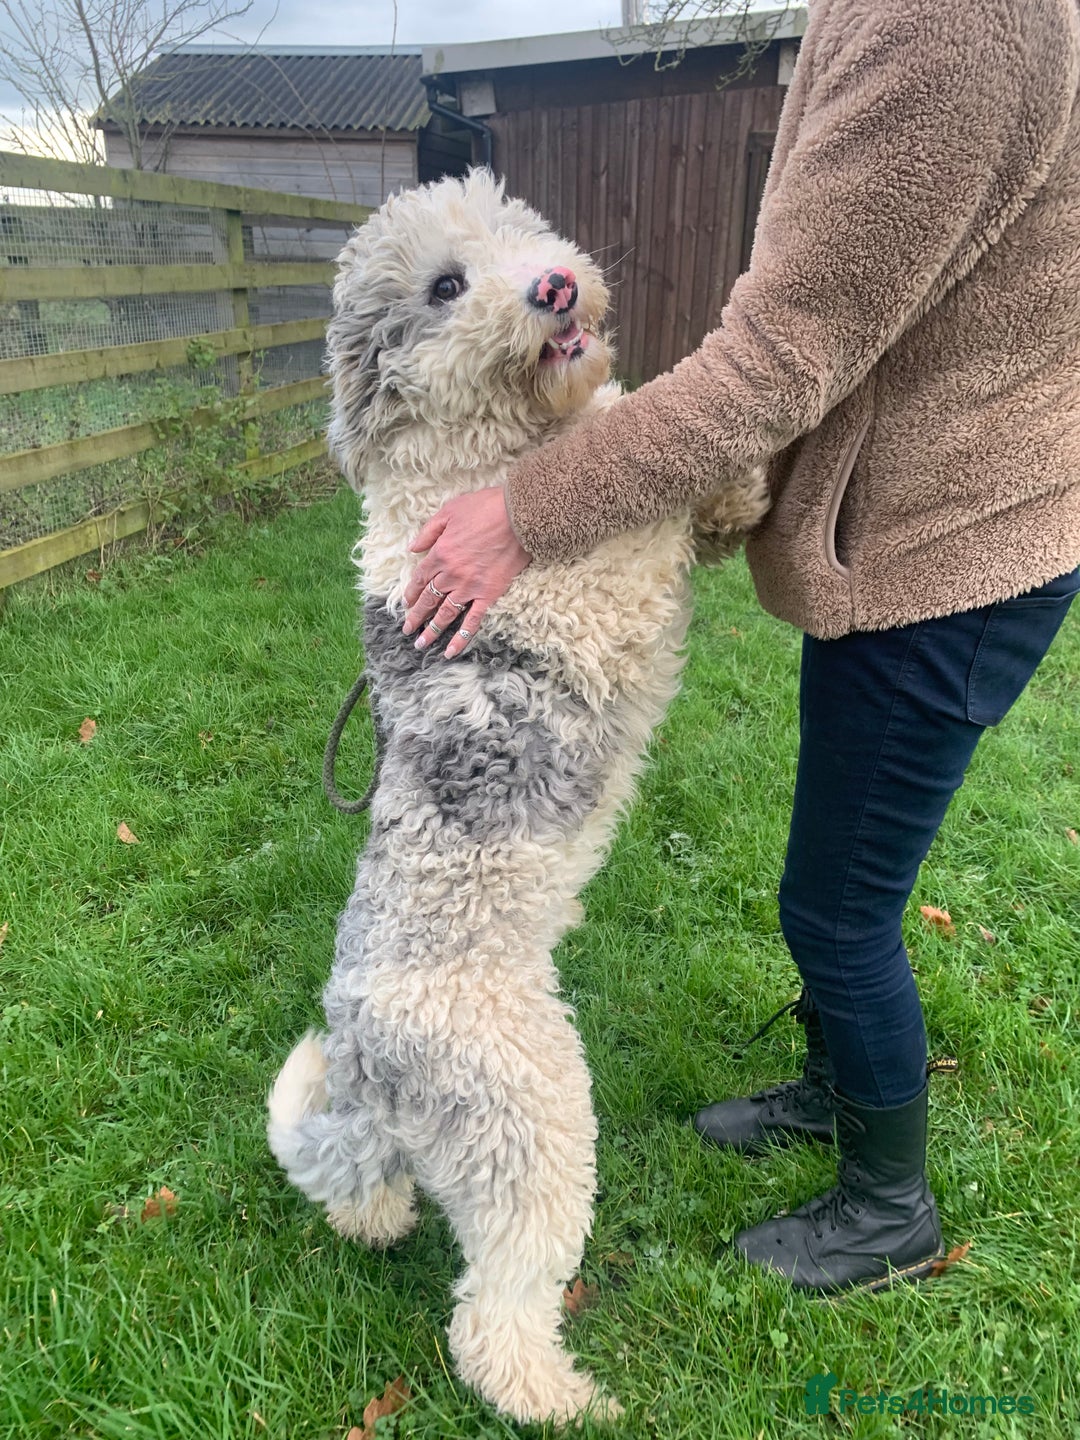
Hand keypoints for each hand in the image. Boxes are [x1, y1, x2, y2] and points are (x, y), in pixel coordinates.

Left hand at [402, 486, 531, 657]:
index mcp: (439, 554)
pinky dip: (461, 638)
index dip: (411, 593)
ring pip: (446, 614)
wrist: (518, 516)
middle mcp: (451, 575)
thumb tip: (412, 548)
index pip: (419, 579)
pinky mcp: (489, 595)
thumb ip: (429, 531)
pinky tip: (451, 651)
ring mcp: (469, 587)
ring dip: (432, 631)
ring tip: (421, 644)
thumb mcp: (450, 510)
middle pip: (428, 600)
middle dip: (416, 617)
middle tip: (407, 630)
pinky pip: (472, 621)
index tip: (406, 604)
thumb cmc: (485, 508)